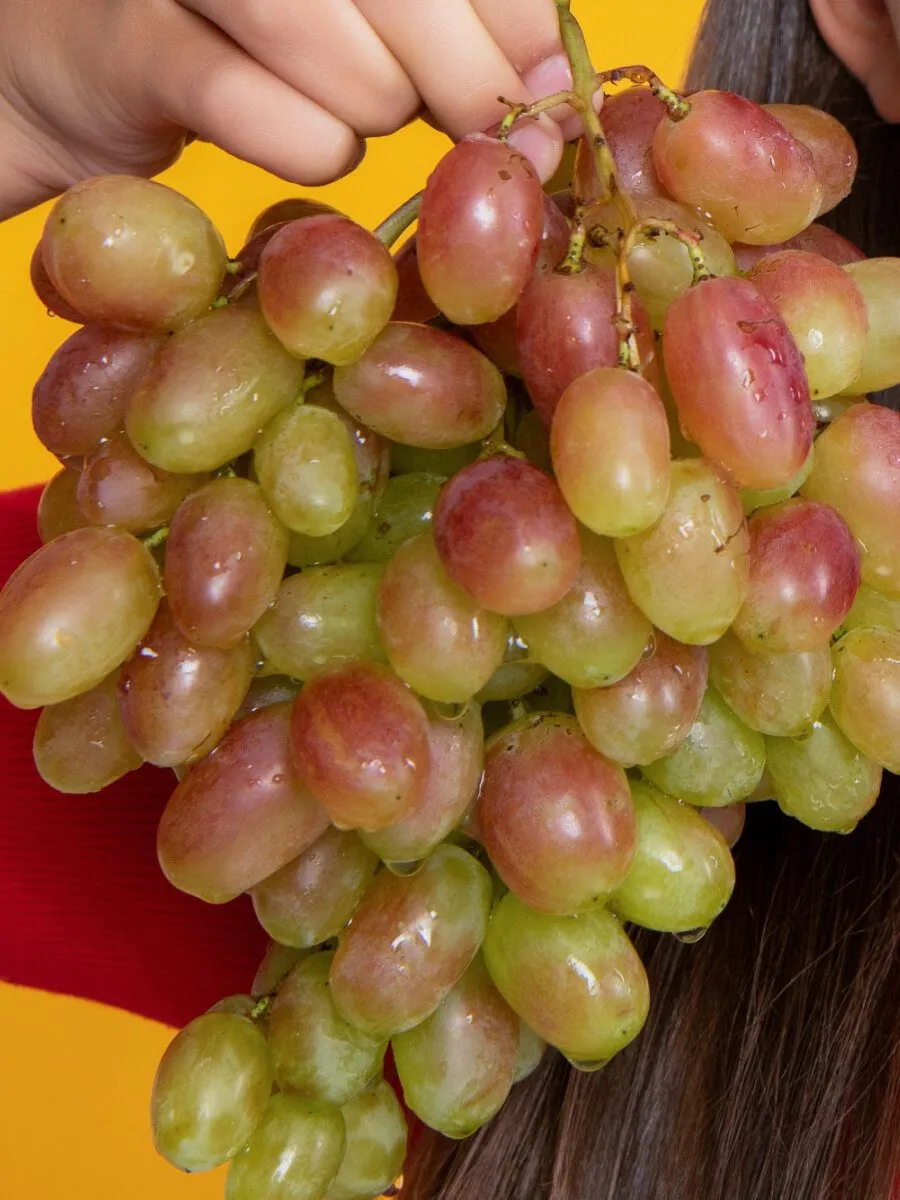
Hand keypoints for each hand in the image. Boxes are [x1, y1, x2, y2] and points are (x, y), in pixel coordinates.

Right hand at [0, 0, 567, 220]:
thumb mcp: (347, 10)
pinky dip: (311, 150)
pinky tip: (295, 136)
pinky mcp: (136, 49)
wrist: (65, 57)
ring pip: (349, 65)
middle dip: (466, 82)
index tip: (547, 93)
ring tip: (351, 113)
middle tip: (479, 130)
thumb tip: (553, 92)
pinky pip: (277, 124)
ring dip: (374, 114)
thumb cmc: (229, 29)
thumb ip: (446, 28)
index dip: (514, 21)